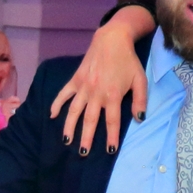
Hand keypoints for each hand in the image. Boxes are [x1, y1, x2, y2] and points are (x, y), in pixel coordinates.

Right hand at [50, 7, 154, 154]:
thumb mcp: (140, 80)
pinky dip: (57, 104)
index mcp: (113, 95)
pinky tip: (52, 116)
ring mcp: (83, 87)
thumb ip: (140, 100)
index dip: (111, 137)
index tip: (110, 151)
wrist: (112, 40)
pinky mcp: (75, 79)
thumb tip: (139, 119)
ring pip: (74, 111)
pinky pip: (63, 94)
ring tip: (67, 141)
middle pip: (90, 120)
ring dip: (69, 127)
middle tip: (83, 153)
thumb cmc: (128, 61)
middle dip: (86, 138)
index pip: (112, 121)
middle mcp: (96, 93)